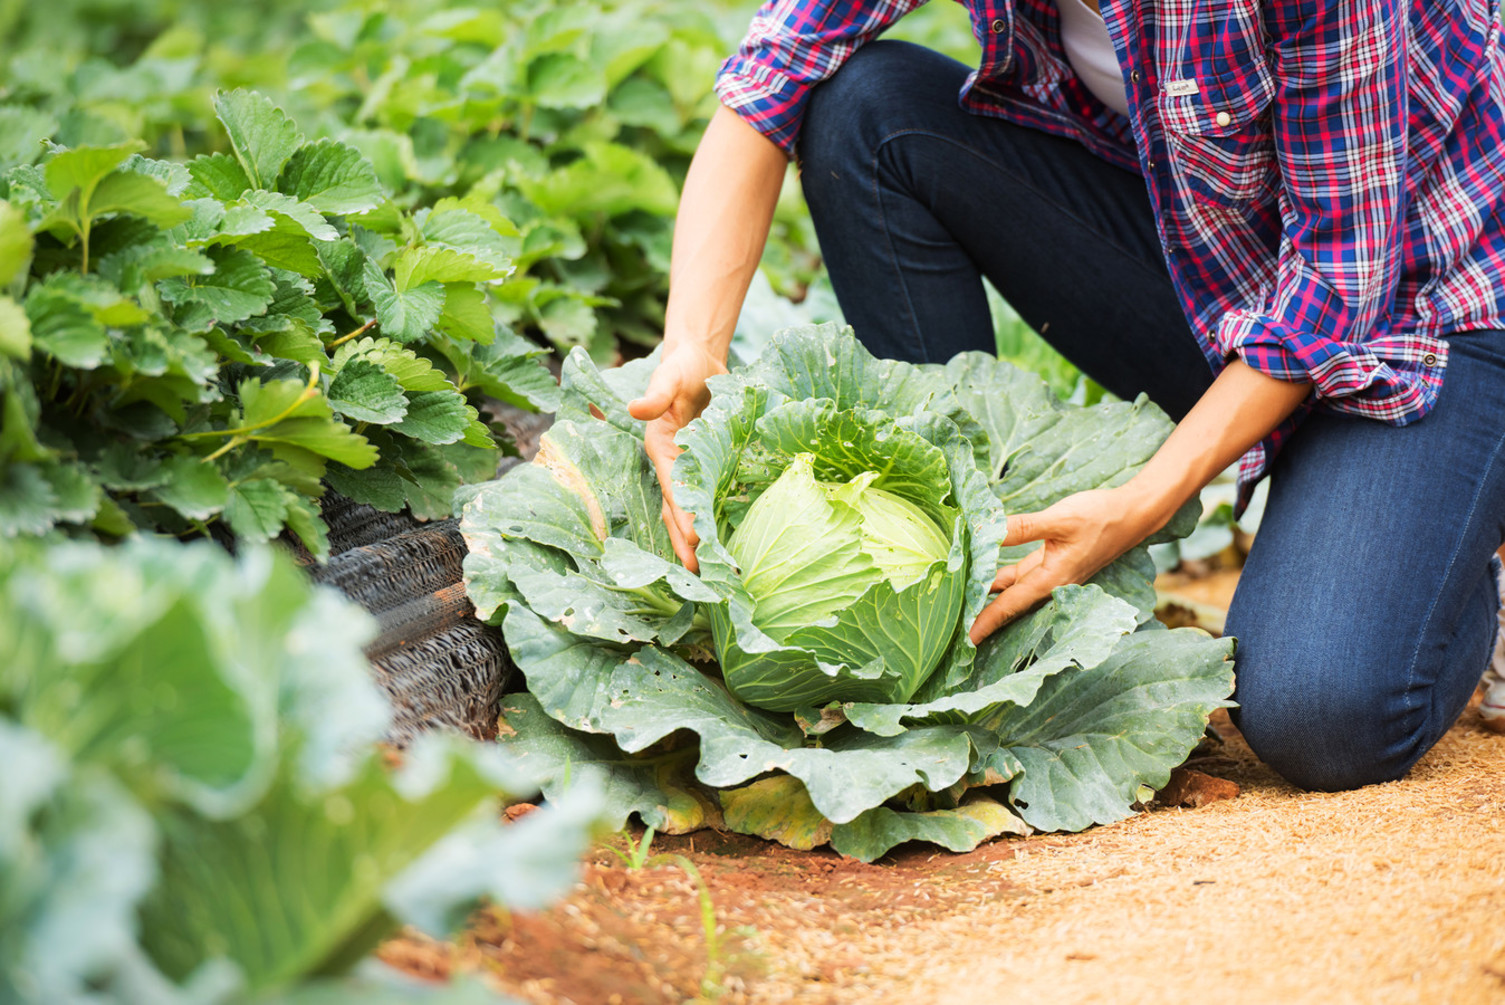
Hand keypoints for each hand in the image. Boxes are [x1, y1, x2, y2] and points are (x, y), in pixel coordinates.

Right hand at [627, 342, 727, 571]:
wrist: (699, 359)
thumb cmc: (681, 366)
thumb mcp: (668, 374)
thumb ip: (656, 394)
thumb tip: (635, 409)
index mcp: (661, 448)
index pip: (674, 488)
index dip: (682, 514)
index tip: (694, 540)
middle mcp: (673, 462)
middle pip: (678, 508)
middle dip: (684, 539)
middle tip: (697, 572)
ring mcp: (691, 466)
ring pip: (691, 508)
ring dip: (696, 537)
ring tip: (707, 569)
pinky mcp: (709, 462)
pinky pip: (709, 494)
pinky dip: (714, 516)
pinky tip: (725, 538)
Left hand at [968, 487, 1155, 644]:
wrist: (1133, 513)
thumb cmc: (1101, 517)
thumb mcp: (1059, 519)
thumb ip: (1021, 527)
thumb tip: (987, 531)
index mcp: (1052, 580)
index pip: (1010, 606)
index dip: (986, 622)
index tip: (965, 640)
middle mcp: (1050, 583)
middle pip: (1008, 605)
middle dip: (982, 616)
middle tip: (952, 629)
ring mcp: (1049, 573)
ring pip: (1011, 589)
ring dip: (987, 595)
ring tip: (957, 602)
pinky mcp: (1050, 560)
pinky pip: (1018, 575)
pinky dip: (999, 576)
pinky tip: (979, 573)